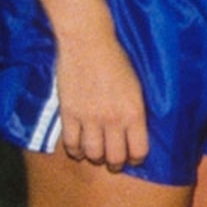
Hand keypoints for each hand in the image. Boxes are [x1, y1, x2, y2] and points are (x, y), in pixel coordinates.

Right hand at [53, 29, 149, 171]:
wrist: (88, 43)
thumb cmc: (117, 61)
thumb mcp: (136, 87)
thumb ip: (135, 112)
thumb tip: (135, 132)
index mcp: (134, 112)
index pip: (138, 151)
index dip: (136, 159)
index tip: (133, 159)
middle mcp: (113, 120)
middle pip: (115, 158)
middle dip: (115, 163)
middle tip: (113, 162)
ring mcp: (89, 118)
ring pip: (93, 154)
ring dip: (95, 158)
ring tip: (96, 156)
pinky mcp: (69, 114)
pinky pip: (71, 143)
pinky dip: (75, 151)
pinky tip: (78, 149)